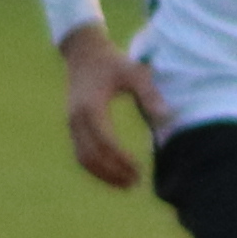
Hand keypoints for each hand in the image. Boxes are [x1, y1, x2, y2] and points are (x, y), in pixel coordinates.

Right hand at [55, 21, 160, 190]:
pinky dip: (95, 167)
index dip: (120, 159)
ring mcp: (71, 123)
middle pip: (90, 155)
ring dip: (102, 174)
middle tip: (136, 183)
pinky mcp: (72, 125)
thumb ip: (149, 92)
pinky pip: (80, 153)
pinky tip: (113, 174)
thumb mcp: (134, 72)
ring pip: (82, 158)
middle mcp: (76, 118)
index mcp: (90, 107)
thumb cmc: (113, 62)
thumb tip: (165, 115)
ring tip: (127, 185)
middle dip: (112, 172)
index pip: (104, 142)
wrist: (84, 53)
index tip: (138, 169)